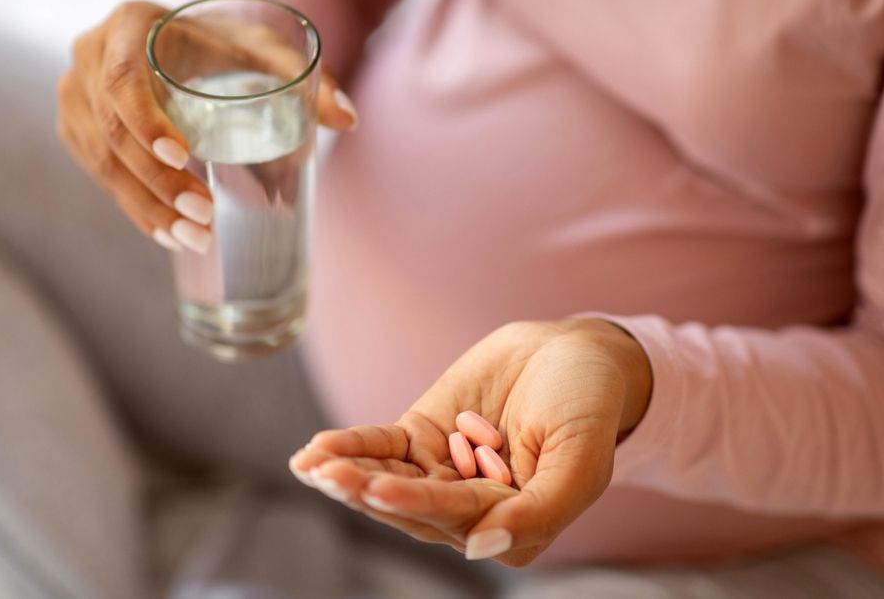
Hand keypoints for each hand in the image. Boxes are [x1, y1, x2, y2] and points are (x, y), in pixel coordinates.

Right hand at [55, 0, 355, 250]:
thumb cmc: (220, 46)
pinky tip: (168, 235)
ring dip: (146, 206)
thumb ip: (304, 78)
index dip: (146, 122)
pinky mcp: (75, 129)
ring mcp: (75, 95)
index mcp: (129, 25)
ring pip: (102, 161)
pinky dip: (134, 208)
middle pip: (112, 129)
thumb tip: (348, 119)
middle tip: (204, 217)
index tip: (184, 157)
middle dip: (158, 182)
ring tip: (193, 239)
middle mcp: (89, 55)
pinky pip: (99, 175)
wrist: (173, 45)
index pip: (123, 78)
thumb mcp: (261, 51)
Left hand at [289, 318, 651, 565]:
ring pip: (389, 479)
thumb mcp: (580, 460)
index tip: (374, 488)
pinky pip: (383, 447)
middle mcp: (471, 507)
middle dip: (365, 490)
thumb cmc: (588, 406)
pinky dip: (353, 446)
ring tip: (311, 466)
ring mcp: (443, 470)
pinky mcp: (424, 437)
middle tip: (326, 475)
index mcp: (512, 523)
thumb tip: (480, 549)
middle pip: (410, 504)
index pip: (455, 516)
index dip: (414, 502)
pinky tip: (318, 449)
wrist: (576, 352)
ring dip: (349, 473)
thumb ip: (538, 510)